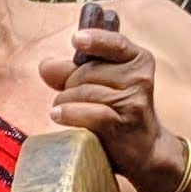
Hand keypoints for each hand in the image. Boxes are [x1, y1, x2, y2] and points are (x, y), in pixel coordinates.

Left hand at [44, 2, 184, 191]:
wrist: (144, 151)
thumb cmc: (117, 113)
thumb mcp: (101, 85)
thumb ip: (73, 72)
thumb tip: (46, 66)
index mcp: (138, 61)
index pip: (116, 43)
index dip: (96, 40)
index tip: (77, 40)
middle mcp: (140, 78)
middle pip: (86, 71)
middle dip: (69, 84)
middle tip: (70, 98)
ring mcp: (133, 101)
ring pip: (82, 91)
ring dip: (65, 102)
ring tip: (64, 111)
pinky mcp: (122, 123)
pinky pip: (87, 111)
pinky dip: (68, 113)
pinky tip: (58, 115)